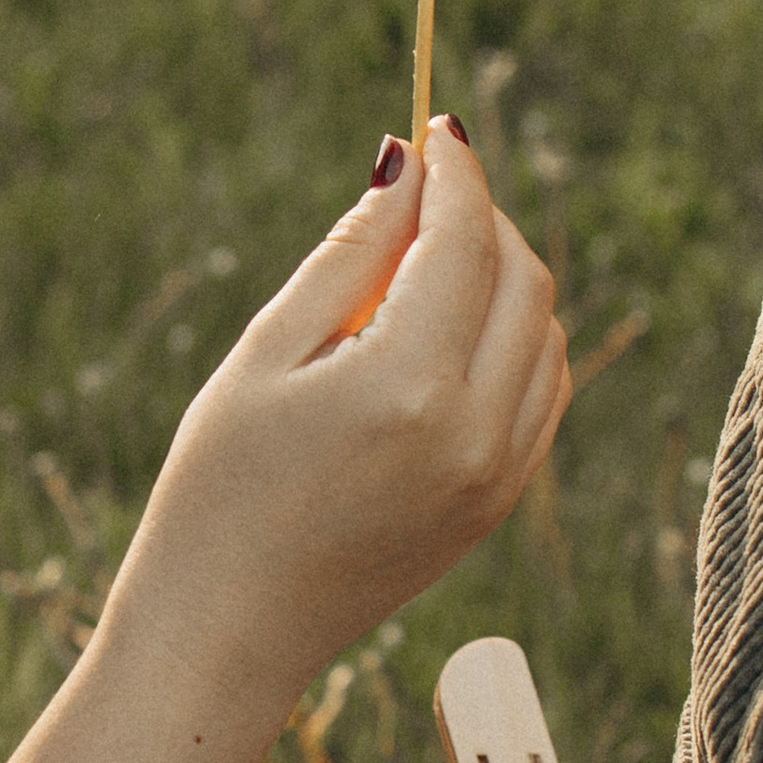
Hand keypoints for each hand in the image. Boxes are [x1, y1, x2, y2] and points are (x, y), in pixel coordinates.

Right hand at [123, 124, 567, 701]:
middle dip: (482, 218)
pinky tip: (445, 334)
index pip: (466, 241)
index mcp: (408, 386)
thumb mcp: (266, 355)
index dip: (456, 173)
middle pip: (522, 278)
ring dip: (503, 279)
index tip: (436, 129)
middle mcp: (475, 432)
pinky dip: (514, 341)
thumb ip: (348, 256)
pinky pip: (541, 393)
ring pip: (544, 333)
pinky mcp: (498, 506)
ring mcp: (498, 477)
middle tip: (422, 196)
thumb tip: (407, 166)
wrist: (228, 633)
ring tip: (421, 269)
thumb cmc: (217, 490)